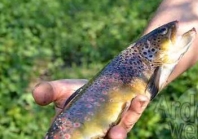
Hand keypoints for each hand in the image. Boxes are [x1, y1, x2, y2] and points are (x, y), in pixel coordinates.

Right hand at [32, 79, 148, 138]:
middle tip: (107, 137)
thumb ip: (49, 92)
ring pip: (117, 137)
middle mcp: (95, 135)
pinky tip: (141, 97)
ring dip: (119, 135)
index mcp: (76, 132)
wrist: (101, 84)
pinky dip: (137, 108)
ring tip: (118, 130)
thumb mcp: (61, 90)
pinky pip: (133, 116)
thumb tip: (36, 94)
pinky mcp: (127, 118)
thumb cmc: (79, 91)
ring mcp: (113, 128)